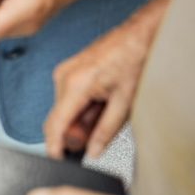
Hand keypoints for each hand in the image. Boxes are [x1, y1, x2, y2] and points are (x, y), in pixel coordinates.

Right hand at [43, 0, 172, 158]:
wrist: (140, 34)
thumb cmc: (136, 59)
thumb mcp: (125, 102)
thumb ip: (106, 131)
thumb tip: (93, 151)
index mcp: (76, 84)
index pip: (54, 125)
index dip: (54, 147)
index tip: (58, 160)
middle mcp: (63, 76)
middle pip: (58, 120)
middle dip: (75, 132)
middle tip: (99, 133)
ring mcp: (64, 72)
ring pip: (63, 110)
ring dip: (80, 119)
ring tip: (106, 109)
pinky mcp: (68, 70)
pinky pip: (67, 99)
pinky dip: (81, 107)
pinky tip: (101, 101)